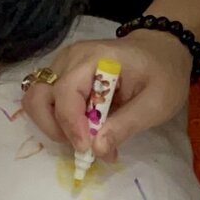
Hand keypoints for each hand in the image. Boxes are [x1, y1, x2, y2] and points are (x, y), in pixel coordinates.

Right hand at [22, 32, 191, 164]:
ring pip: (36, 100)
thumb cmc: (163, 73)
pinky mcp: (62, 74)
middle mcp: (70, 58)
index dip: (72, 127)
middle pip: (38, 96)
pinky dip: (58, 119)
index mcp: (95, 58)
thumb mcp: (156, 103)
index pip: (66, 94)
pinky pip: (46, 100)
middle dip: (54, 127)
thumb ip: (125, 125)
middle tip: (82, 144)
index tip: (88, 150)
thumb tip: (96, 149)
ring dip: (53, 125)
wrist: (162, 49)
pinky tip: (84, 127)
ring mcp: (63, 64)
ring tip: (83, 136)